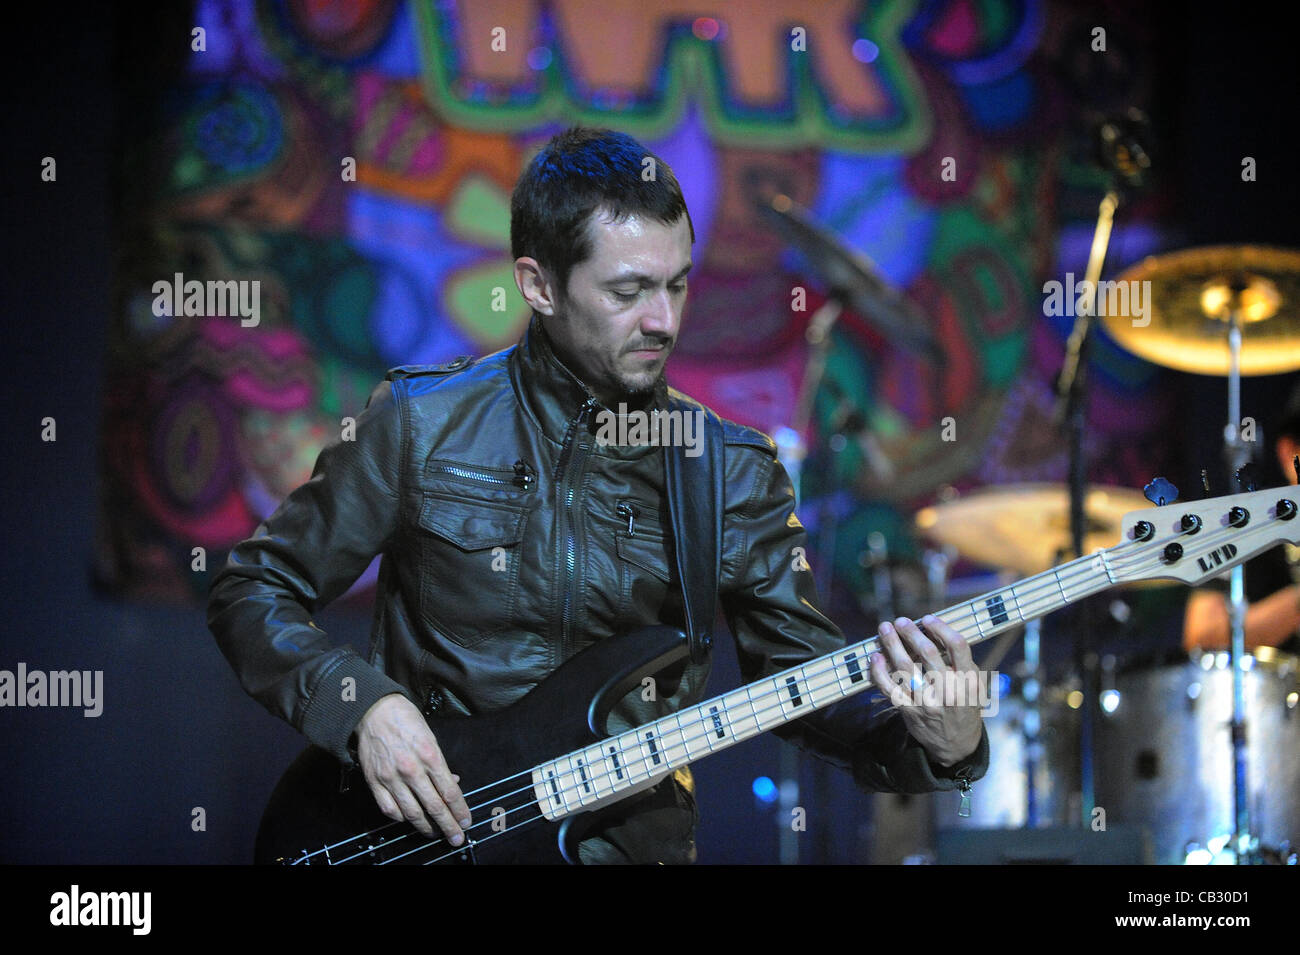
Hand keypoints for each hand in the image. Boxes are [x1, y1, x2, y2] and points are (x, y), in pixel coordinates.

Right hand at [354, 693, 471, 844]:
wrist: (374, 711)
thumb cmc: (405, 720)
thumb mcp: (431, 737)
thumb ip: (440, 764)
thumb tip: (452, 784)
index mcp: (429, 755)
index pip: (449, 791)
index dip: (459, 810)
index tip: (465, 821)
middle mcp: (411, 769)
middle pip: (434, 806)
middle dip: (448, 825)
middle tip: (456, 837)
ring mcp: (391, 777)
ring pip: (412, 812)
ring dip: (426, 827)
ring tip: (435, 833)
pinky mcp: (374, 781)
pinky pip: (389, 809)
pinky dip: (401, 818)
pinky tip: (409, 819)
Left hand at [868, 615, 983, 766]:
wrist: (956, 745)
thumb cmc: (964, 708)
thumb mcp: (974, 687)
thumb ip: (961, 663)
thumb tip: (938, 633)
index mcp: (968, 681)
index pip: (957, 646)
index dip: (941, 628)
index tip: (928, 618)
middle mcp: (948, 690)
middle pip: (928, 653)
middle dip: (911, 632)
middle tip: (901, 621)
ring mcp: (927, 701)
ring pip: (905, 666)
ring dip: (892, 644)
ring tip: (885, 629)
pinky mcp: (909, 710)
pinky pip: (889, 687)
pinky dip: (879, 670)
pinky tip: (875, 656)